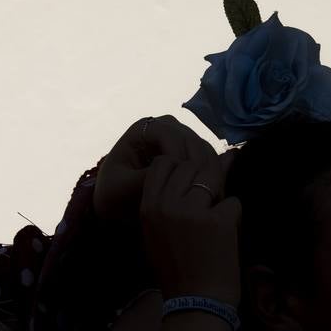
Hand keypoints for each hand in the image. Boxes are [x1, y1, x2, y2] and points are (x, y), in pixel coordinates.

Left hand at [94, 115, 218, 221]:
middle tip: (205, 194)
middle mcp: (165, 126)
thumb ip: (148, 178)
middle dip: (200, 167)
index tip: (184, 187)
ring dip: (211, 172)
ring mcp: (180, 137)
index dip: (180, 159)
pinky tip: (215, 195)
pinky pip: (209, 160)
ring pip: (205, 149)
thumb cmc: (114, 195)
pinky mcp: (191, 152)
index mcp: (143, 129)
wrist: (118, 204)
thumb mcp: (124, 189)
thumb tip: (177, 169)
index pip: (170, 136)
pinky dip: (214, 175)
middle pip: (192, 140)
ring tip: (212, 197)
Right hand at [137, 154, 240, 306]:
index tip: (188, 191)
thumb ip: (173, 197)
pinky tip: (225, 238)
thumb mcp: (160, 232)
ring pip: (212, 178)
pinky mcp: (218, 221)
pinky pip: (233, 202)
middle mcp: (166, 205)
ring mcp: (192, 212)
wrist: (196, 303)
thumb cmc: (178, 269)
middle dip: (202, 182)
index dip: (181, 171)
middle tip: (205, 209)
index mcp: (148, 207)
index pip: (164, 163)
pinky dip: (233, 218)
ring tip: (214, 222)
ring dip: (218, 196)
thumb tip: (205, 161)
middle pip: (190, 166)